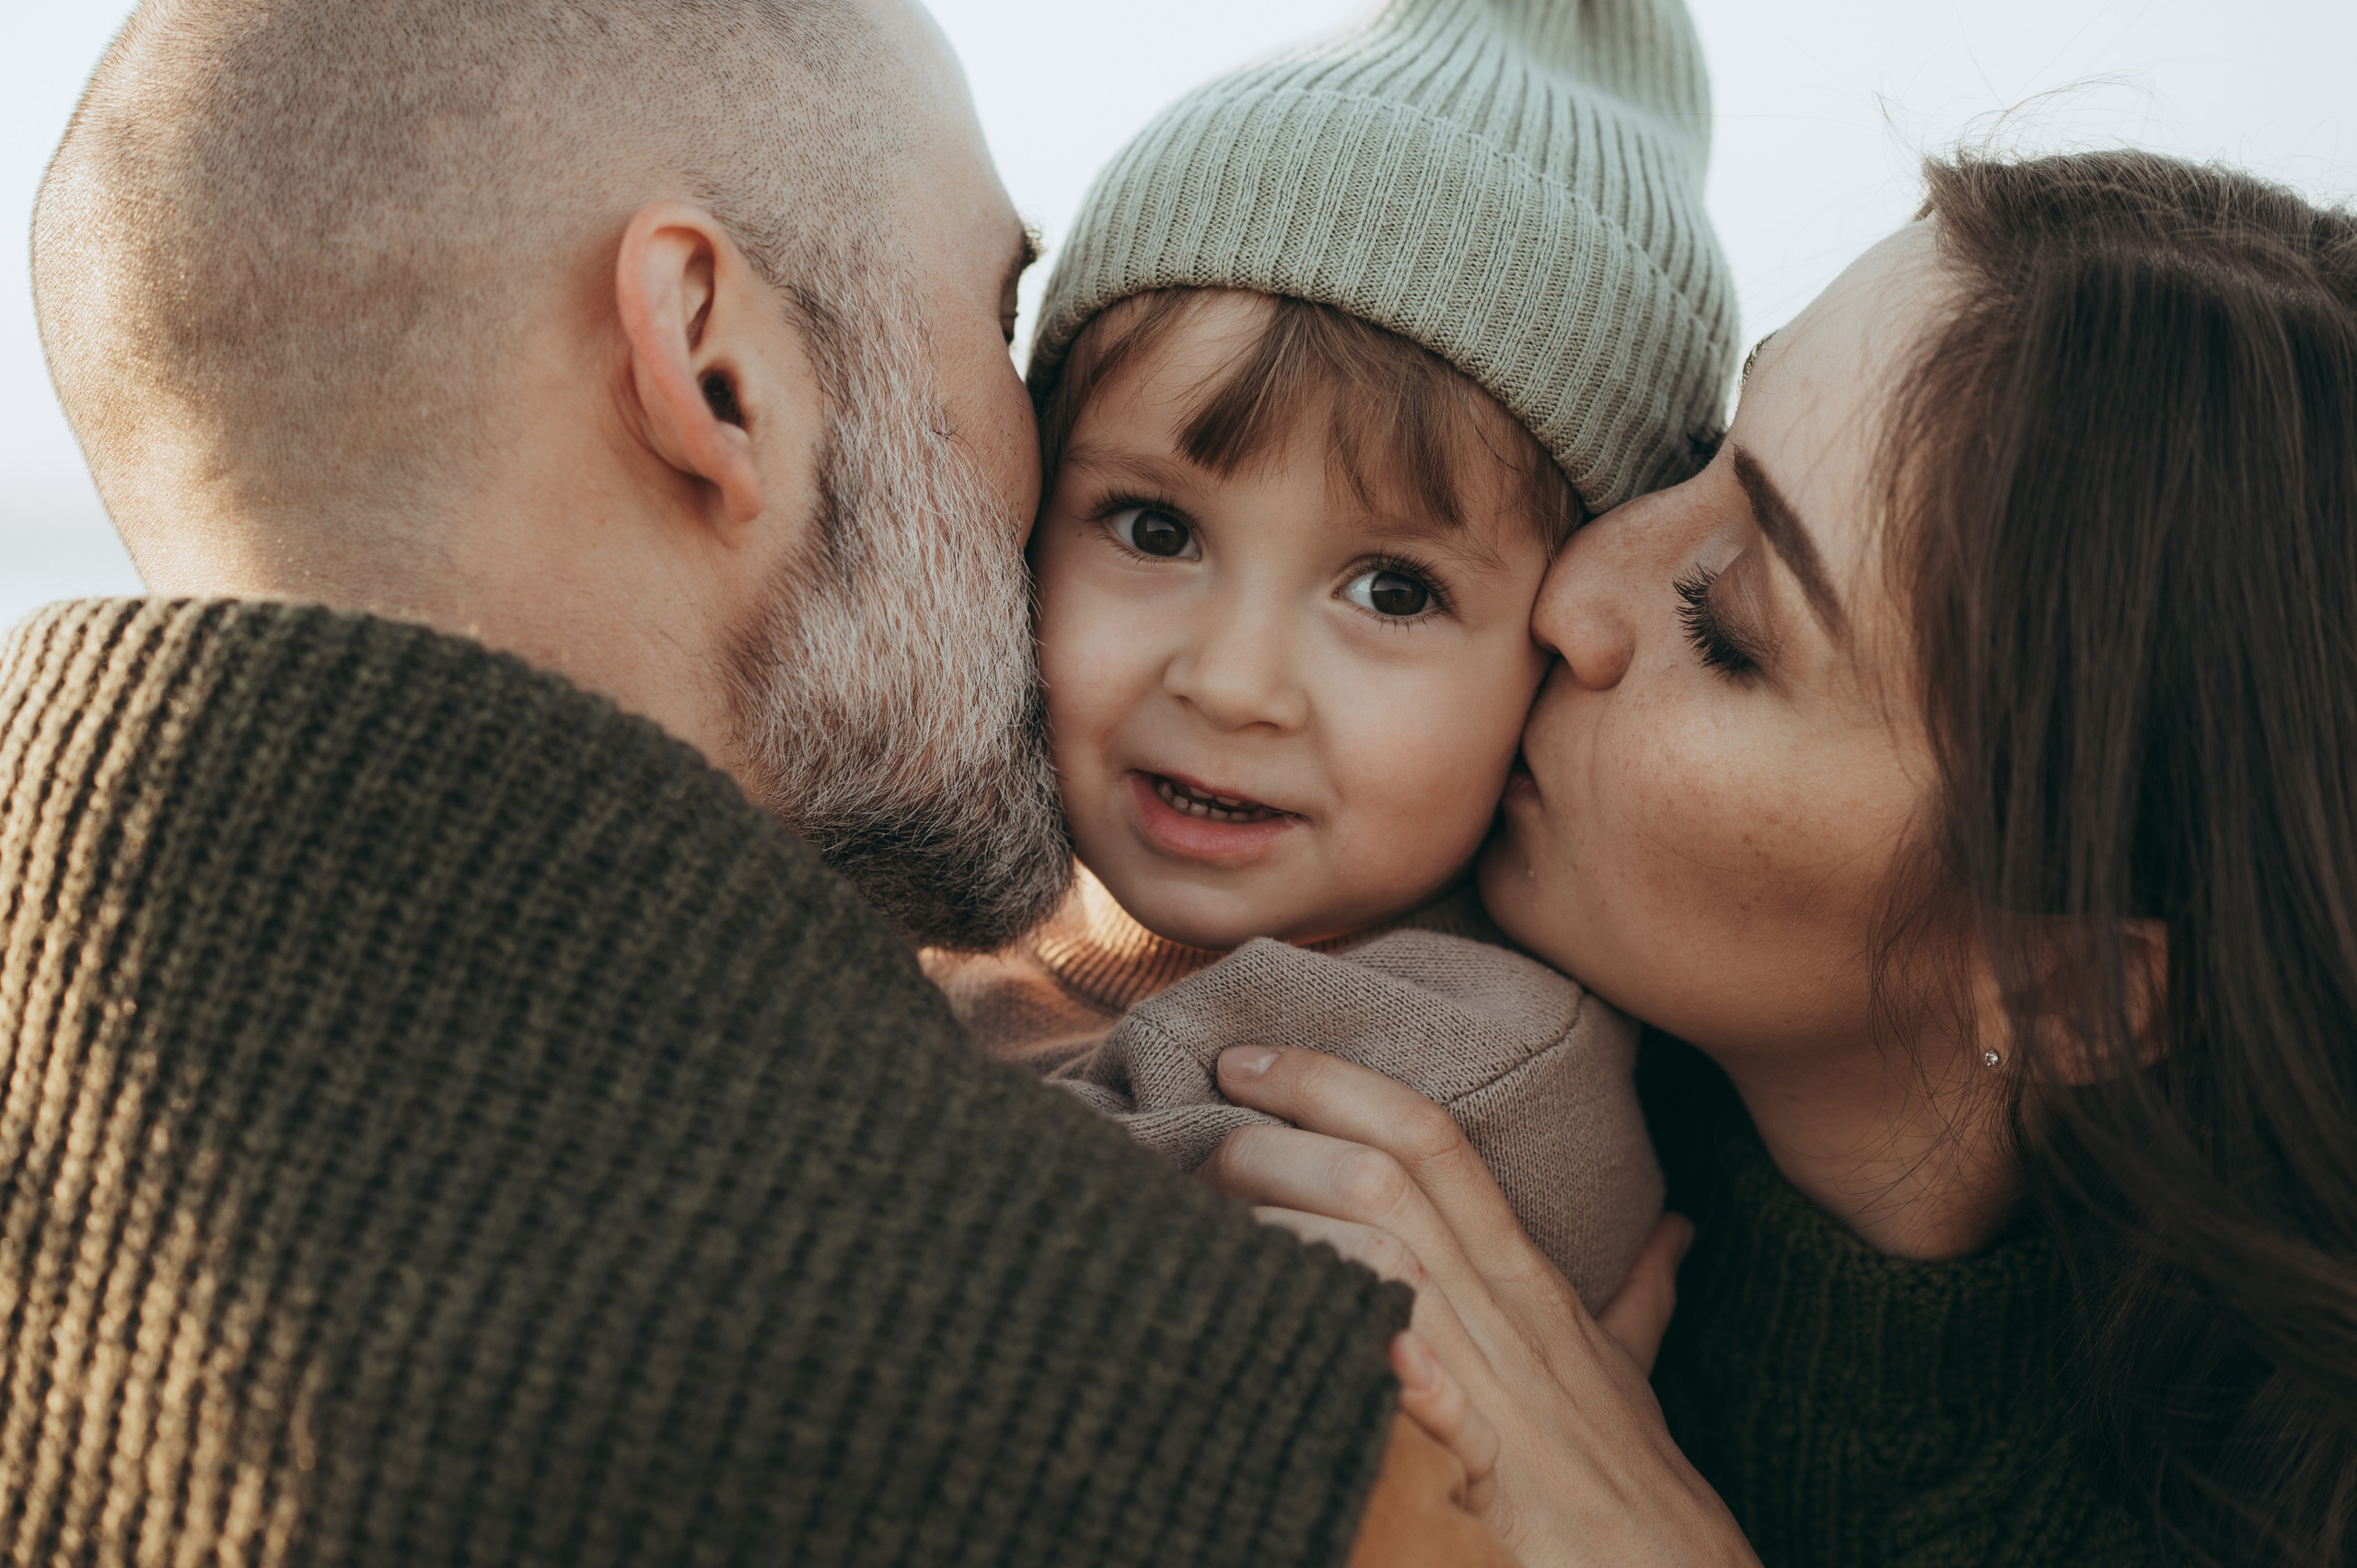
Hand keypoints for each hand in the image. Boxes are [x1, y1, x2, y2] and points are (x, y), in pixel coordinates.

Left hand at [1198, 1046, 1758, 1567]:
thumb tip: (1672, 1230)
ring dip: (1287, 1226)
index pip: (1428, 1138)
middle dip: (1276, 1143)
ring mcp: (1493, 1386)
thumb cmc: (1633, 1475)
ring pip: (1385, 1258)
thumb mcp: (1626, 1367)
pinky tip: (1305, 1320)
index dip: (1332, 1084)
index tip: (1245, 1059)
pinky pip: (1423, 1394)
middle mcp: (1504, 1312)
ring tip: (1201, 1222)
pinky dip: (1373, 1351)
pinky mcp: (1488, 1470)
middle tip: (1196, 1144)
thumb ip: (1634, 1293)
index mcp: (1523, 1278)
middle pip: (1382, 1181)